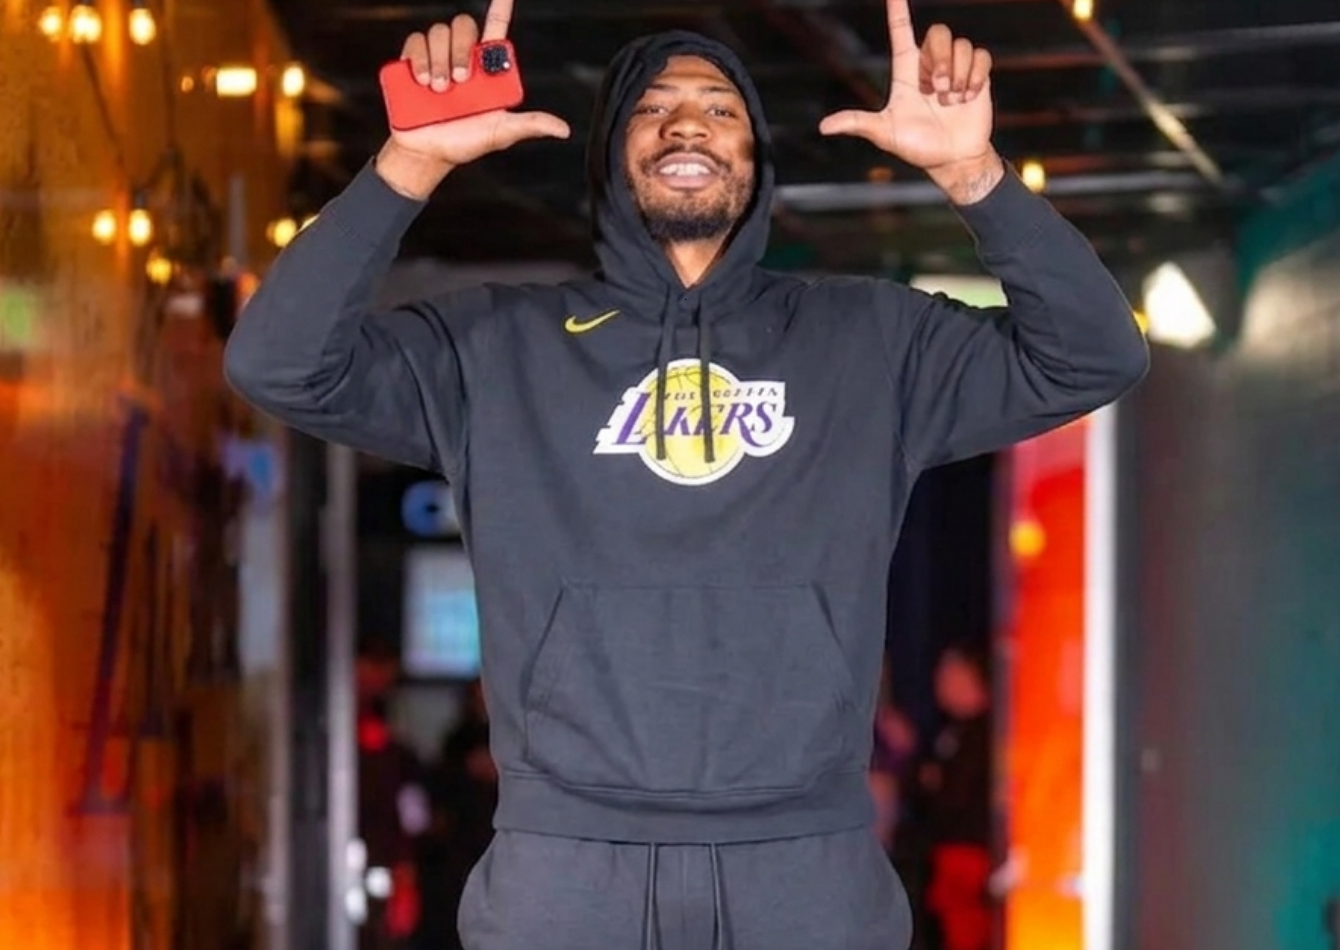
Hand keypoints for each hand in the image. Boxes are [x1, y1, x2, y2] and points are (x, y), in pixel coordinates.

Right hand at [376, 0, 569, 197]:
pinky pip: (415, 41)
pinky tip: (420, 80)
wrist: (427, 153)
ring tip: (437, 89)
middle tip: (458, 81)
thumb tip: (563, 129)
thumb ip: (530, 125)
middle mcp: (462, 57)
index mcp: (486, 68)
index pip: (495, 27)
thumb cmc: (464, 142)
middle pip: (463, 26)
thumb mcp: (500, 134)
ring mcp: (437, 57)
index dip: (500, 6)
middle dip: (460, 51)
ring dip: (439, 59)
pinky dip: (419, 57)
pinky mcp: (412, 61)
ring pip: (438, 32)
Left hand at [819, 0, 1001, 200]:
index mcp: (906, 71)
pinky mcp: (976, 75)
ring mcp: (954, 69)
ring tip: (953, 100)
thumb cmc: (917, 147)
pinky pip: (980, 56)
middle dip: (940, 60)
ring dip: (957, 74)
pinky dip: (974, 76)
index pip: (901, 30)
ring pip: (961, 45)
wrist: (952, 159)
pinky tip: (968, 97)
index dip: (898, 9)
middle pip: (938, 32)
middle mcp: (930, 65)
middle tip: (938, 91)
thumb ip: (858, 123)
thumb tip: (823, 127)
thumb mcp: (885, 133)